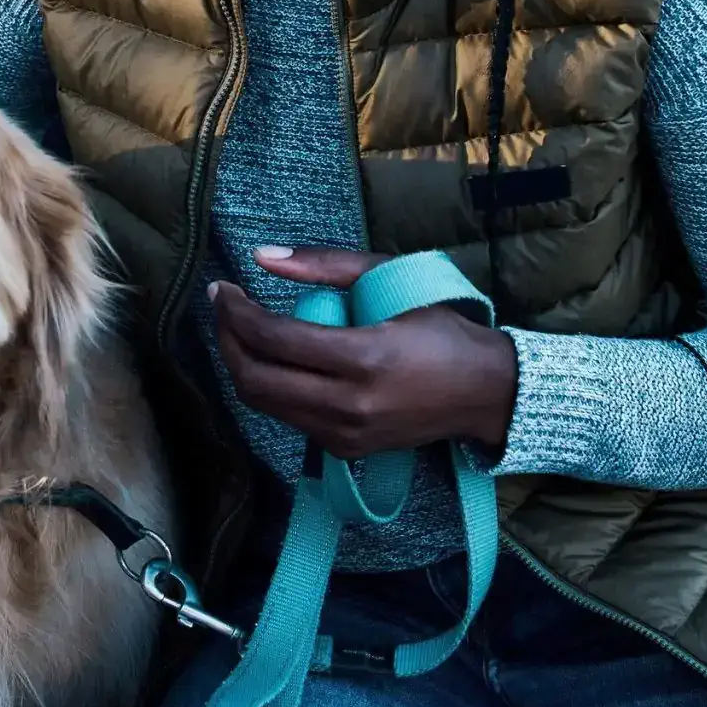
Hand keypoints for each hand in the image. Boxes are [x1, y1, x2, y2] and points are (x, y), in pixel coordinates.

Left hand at [211, 246, 516, 459]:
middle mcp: (350, 405)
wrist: (485, 393)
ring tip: (241, 329)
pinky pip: (289, 418)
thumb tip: (262, 256)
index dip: (235, 312)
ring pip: (265, 405)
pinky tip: (274, 359)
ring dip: (242, 365)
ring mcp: (345, 434)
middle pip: (255, 381)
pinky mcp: (345, 450)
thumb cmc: (440, 327)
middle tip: (223, 308)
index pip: (274, 340)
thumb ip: (325, 265)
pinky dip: (271, 387)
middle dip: (227, 341)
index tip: (222, 289)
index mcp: (364, 358)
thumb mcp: (391, 279)